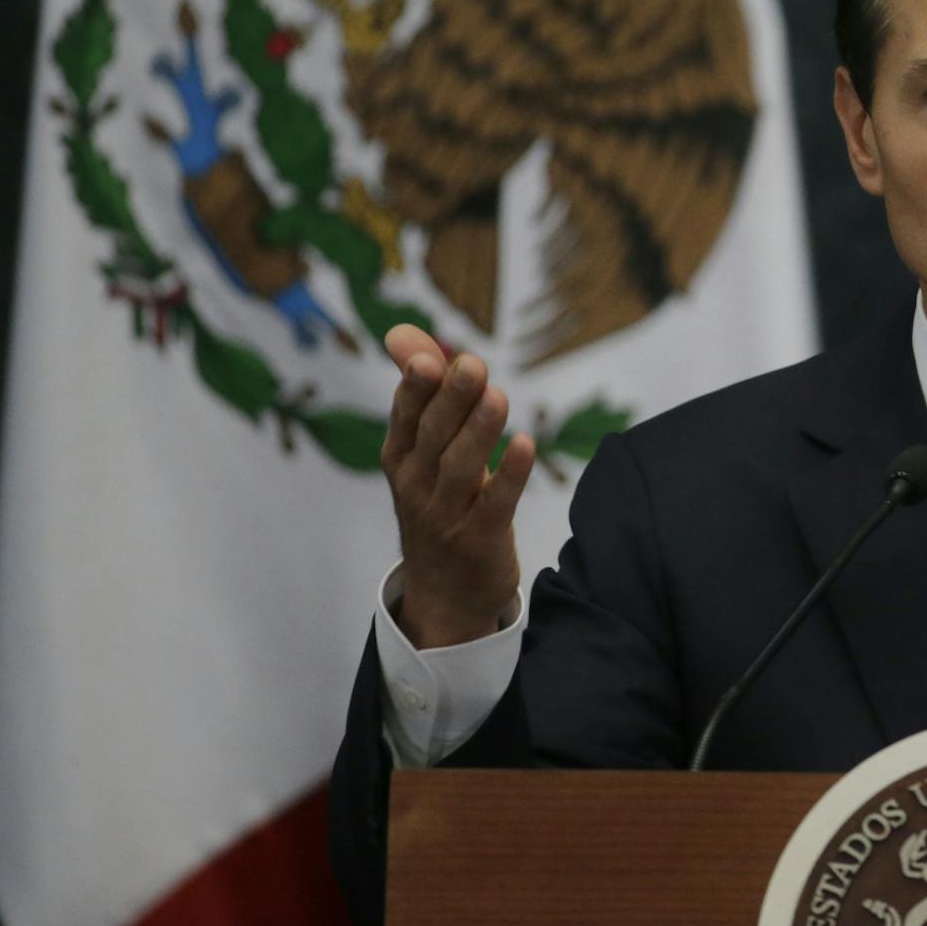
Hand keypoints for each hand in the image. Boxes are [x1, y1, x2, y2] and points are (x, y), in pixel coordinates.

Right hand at [379, 324, 535, 648]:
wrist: (443, 594)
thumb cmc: (436, 503)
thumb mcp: (420, 452)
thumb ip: (421, 390)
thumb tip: (403, 331)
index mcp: (400, 459)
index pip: (406, 417)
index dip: (416, 388)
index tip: (429, 357)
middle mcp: (416, 485)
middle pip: (433, 436)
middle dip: (451, 399)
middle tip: (472, 365)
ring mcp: (446, 515)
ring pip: (460, 468)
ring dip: (480, 431)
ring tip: (498, 397)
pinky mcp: (480, 539)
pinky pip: (495, 503)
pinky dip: (510, 475)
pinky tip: (526, 445)